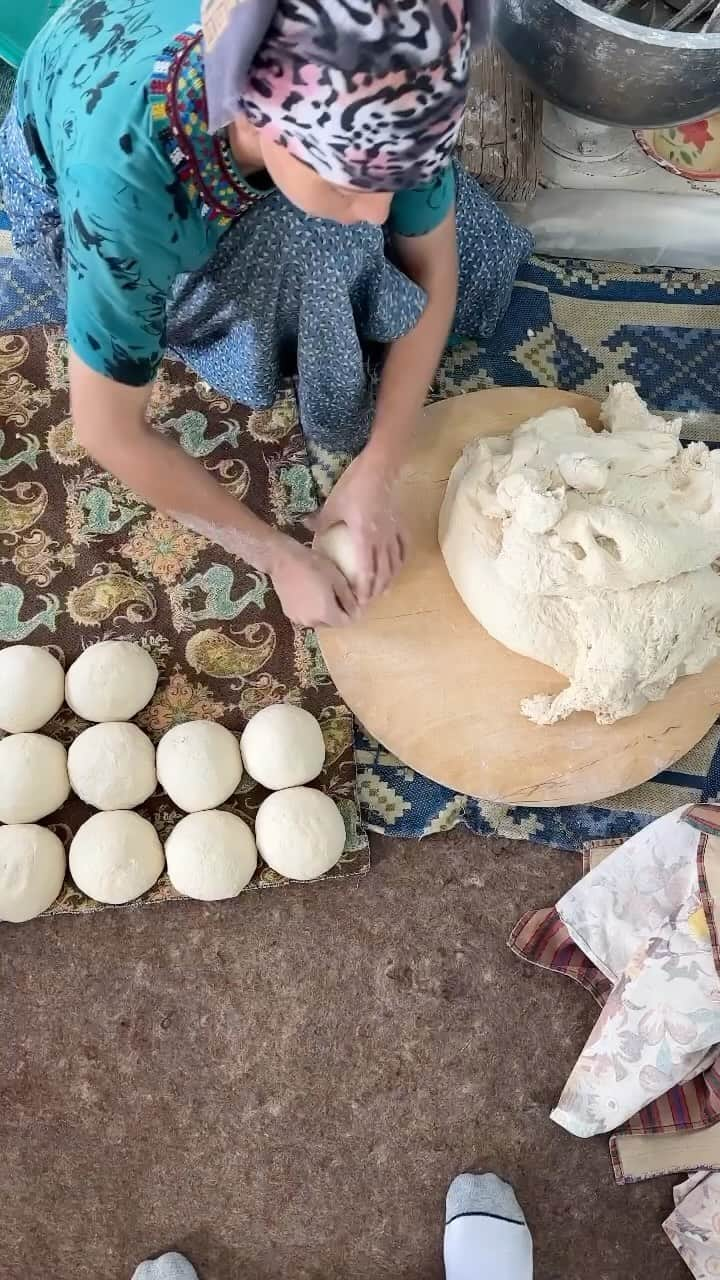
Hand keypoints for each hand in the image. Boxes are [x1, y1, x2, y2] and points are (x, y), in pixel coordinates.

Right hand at [269, 538, 357, 628]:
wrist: (283, 560)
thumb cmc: (314, 566)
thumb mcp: (337, 579)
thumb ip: (349, 599)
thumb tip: (356, 611)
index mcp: (326, 614)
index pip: (346, 623)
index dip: (352, 613)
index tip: (353, 601)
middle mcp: (312, 622)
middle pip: (332, 623)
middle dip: (338, 613)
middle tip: (339, 595)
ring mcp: (298, 618)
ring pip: (318, 620)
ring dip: (324, 612)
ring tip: (325, 594)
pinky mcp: (289, 613)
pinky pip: (306, 615)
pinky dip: (311, 609)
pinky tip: (311, 594)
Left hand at [308, 449, 405, 604]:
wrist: (378, 469)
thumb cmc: (353, 488)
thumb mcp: (332, 507)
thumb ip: (321, 523)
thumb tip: (307, 530)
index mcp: (364, 539)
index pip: (366, 572)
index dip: (363, 590)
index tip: (359, 603)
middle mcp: (381, 541)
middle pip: (381, 572)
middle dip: (375, 590)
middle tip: (368, 603)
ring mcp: (392, 533)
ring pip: (394, 563)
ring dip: (389, 579)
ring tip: (384, 591)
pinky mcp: (398, 525)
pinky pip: (402, 548)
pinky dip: (400, 561)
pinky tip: (397, 567)